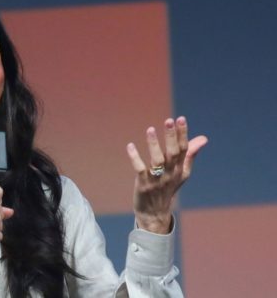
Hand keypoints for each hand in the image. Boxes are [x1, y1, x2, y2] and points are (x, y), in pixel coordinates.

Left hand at [126, 116, 207, 233]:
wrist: (155, 214)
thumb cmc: (167, 189)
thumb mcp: (182, 173)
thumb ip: (190, 155)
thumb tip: (203, 138)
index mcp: (180, 170)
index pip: (183, 149)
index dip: (182, 134)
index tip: (180, 118)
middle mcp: (170, 174)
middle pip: (172, 153)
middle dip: (171, 136)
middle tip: (168, 120)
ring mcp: (157, 180)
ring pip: (157, 160)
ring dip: (154, 145)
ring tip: (150, 129)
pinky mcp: (143, 185)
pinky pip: (140, 169)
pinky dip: (135, 158)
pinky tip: (130, 146)